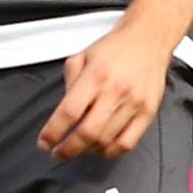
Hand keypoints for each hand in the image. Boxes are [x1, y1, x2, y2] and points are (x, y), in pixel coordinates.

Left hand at [40, 19, 170, 160]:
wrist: (148, 40)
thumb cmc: (113, 49)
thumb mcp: (80, 58)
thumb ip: (69, 86)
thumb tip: (61, 115)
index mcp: (95, 77)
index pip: (69, 113)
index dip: (53, 132)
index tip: (44, 143)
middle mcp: (116, 92)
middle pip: (87, 133)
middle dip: (67, 149)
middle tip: (57, 153)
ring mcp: (135, 104)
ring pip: (107, 141)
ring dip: (86, 151)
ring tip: (76, 150)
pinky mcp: (148, 112)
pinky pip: (128, 143)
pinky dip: (110, 151)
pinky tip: (99, 149)